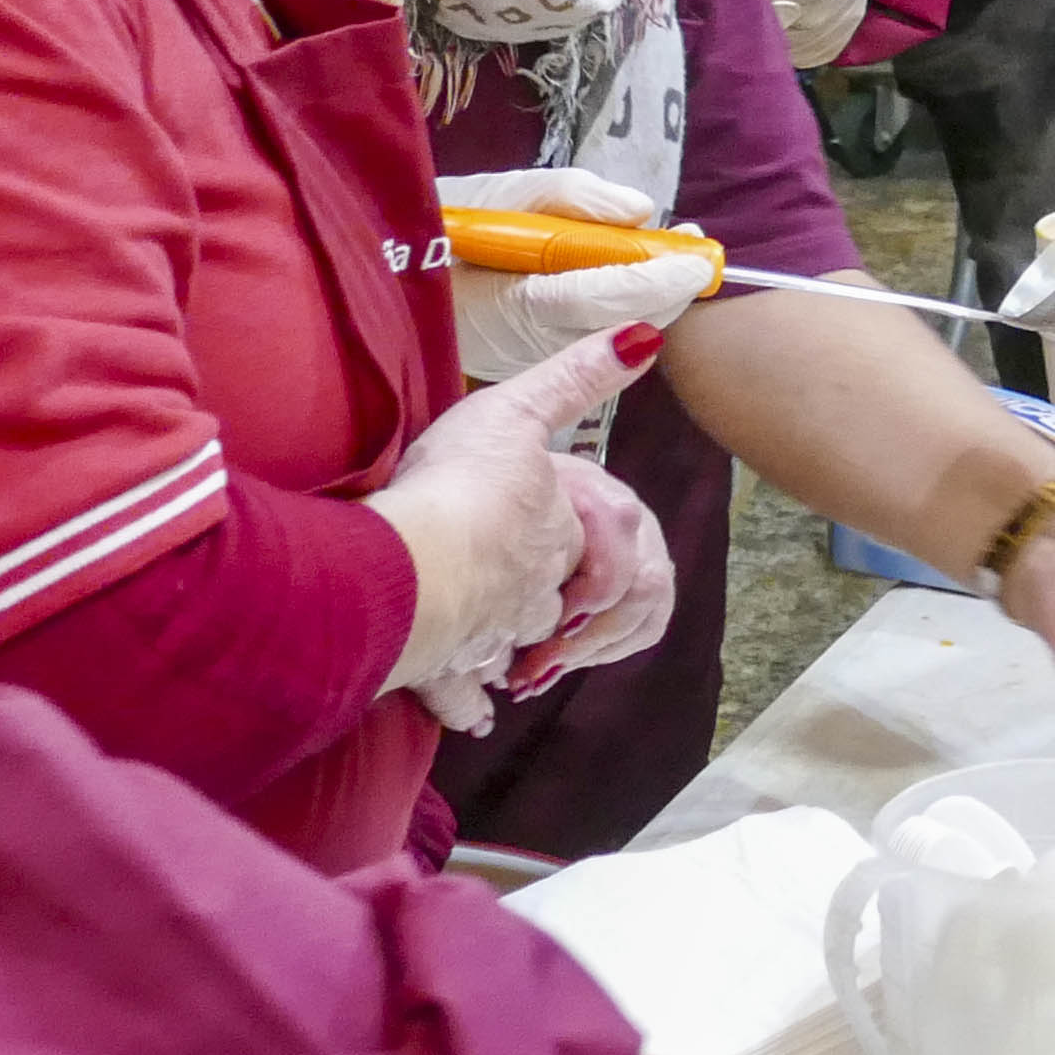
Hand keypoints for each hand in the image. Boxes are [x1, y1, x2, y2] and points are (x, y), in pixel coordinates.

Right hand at [376, 328, 646, 713]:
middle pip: (558, 606)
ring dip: (514, 655)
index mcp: (561, 534)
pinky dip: (469, 704)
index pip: (592, 545)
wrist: (408, 564)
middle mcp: (534, 590)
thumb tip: (646, 338)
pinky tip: (476, 715)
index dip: (581, 550)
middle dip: (556, 616)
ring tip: (507, 660)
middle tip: (535, 607)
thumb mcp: (517, 409)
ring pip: (514, 647)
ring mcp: (489, 631)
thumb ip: (578, 377)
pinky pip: (463, 691)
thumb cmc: (461, 487)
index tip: (565, 553)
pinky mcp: (443, 663)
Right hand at [440, 169, 719, 385]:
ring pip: (608, 337)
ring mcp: (524, 362)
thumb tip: (637, 210)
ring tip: (674, 255)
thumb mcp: (500, 192)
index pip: (598, 295)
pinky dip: (621, 309)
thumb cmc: (444, 223)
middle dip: (666, 290)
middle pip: (615, 325)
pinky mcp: (529, 367)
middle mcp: (519, 343)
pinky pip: (589, 341)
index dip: (655, 279)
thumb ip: (569, 197)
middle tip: (696, 250)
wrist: (392, 274)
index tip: (698, 258)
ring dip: (650, 299)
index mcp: (505, 298)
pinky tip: (635, 277)